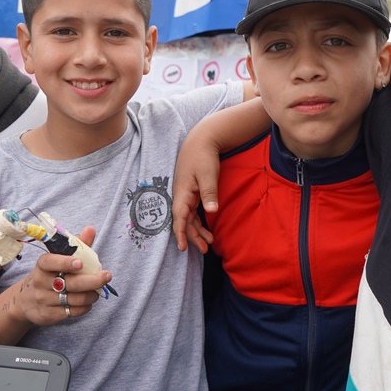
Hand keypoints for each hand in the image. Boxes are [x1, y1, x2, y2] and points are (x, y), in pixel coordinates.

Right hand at [16, 226, 109, 325]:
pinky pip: (72, 312)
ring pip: (75, 299)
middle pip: (71, 283)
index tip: (80, 263)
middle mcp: (41, 282)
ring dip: (92, 295)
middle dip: (93, 281)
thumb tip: (91, 229)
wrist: (25, 301)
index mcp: (42, 265)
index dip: (65, 262)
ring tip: (98, 291)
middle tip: (107, 276)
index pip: (50, 262)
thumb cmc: (49, 274)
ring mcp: (44, 300)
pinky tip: (87, 302)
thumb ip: (76, 245)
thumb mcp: (58, 258)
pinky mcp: (48, 315)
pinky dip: (85, 307)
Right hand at [172, 131, 218, 252]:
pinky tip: (206, 229)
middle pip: (184, 221)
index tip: (182, 248)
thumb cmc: (203, 156)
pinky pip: (192, 211)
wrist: (201, 141)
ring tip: (208, 243)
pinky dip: (198, 222)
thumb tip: (211, 211)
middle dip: (192, 236)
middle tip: (204, 249)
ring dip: (197, 230)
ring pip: (189, 217)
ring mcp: (186, 194)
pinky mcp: (191, 192)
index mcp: (182, 193)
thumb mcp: (208, 174)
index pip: (179, 218)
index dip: (180, 233)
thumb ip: (209, 192)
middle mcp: (181, 196)